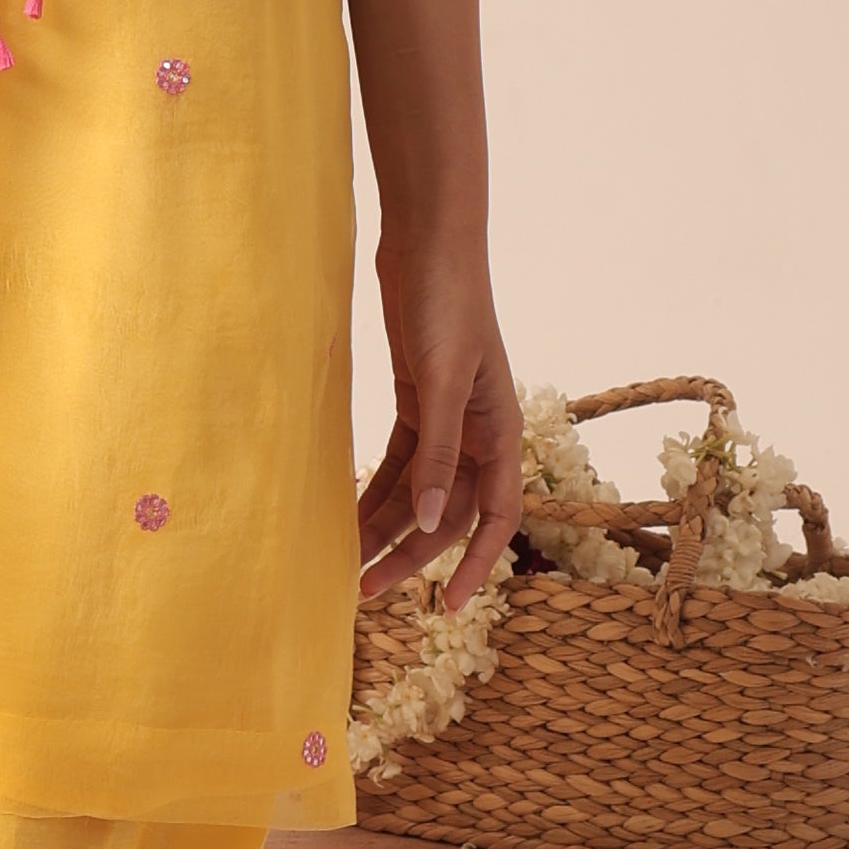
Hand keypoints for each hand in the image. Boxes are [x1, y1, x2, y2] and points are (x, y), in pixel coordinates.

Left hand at [356, 216, 522, 611]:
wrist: (428, 242)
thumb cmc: (446, 302)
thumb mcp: (441, 381)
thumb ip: (437, 453)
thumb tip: (428, 521)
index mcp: (500, 430)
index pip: (497, 515)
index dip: (477, 563)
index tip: (450, 606)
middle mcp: (478, 432)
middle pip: (448, 512)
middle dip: (411, 553)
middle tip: (367, 591)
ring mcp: (446, 418)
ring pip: (418, 492)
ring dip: (386, 527)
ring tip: (347, 565)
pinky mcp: (416, 401)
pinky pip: (398, 463)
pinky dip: (376, 490)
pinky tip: (348, 516)